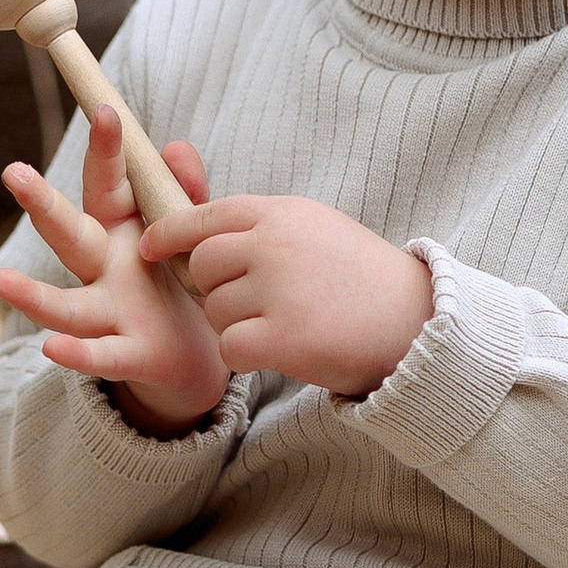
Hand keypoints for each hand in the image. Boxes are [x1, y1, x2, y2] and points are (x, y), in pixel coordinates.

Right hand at [0, 108, 230, 433]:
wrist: (198, 356)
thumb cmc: (183, 284)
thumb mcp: (189, 233)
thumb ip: (185, 194)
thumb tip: (174, 146)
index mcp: (121, 230)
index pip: (109, 185)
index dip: (107, 149)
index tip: (107, 110)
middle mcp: (104, 269)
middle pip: (68, 234)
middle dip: (41, 204)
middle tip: (13, 172)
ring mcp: (109, 313)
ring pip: (66, 305)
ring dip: (32, 295)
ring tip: (0, 280)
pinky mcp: (127, 354)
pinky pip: (100, 356)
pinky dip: (77, 354)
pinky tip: (52, 350)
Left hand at [141, 192, 432, 400]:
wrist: (417, 321)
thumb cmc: (363, 277)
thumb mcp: (315, 229)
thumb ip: (261, 226)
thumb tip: (197, 229)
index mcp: (281, 213)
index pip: (205, 216)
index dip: (170, 233)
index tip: (150, 247)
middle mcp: (274, 244)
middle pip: (202, 266)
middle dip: (215, 288)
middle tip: (256, 303)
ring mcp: (278, 288)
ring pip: (215, 310)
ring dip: (237, 324)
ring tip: (285, 323)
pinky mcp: (284, 336)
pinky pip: (231, 346)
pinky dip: (247, 355)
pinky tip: (278, 351)